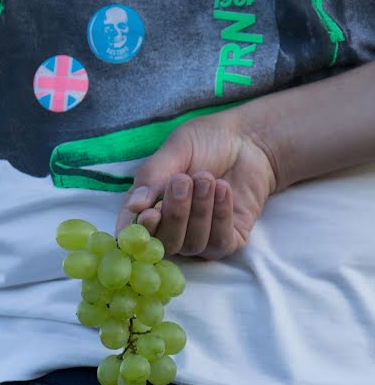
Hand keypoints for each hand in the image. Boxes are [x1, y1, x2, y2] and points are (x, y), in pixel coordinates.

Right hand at [115, 113, 276, 259]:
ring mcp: (199, 238)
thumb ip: (152, 176)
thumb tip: (134, 207)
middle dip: (174, 214)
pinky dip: (220, 217)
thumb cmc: (206, 143)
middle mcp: (171, 229)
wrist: (250, 139)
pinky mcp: (228, 240)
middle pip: (165, 244)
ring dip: (199, 211)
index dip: (140, 231)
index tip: (150, 213)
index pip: (134, 234)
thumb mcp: (175, 150)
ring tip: (208, 179)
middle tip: (183, 181)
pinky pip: (218, 243)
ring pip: (191, 245)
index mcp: (148, 208)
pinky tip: (223, 189)